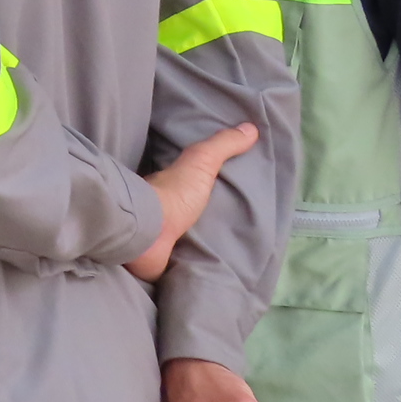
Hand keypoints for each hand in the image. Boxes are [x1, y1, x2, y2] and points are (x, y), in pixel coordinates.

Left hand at [128, 122, 256, 281]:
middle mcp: (160, 213)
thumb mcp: (200, 162)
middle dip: (199, 223)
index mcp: (168, 190)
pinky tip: (206, 274)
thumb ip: (221, 146)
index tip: (219, 196)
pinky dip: (188, 269)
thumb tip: (251, 127)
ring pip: (179, 242)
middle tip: (228, 232)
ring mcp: (159, 240)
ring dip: (193, 248)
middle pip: (183, 217)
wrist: (149, 234)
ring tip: (223, 257)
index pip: (185, 187)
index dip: (198, 189)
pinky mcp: (161, 264)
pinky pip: (178, 267)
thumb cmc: (173, 195)